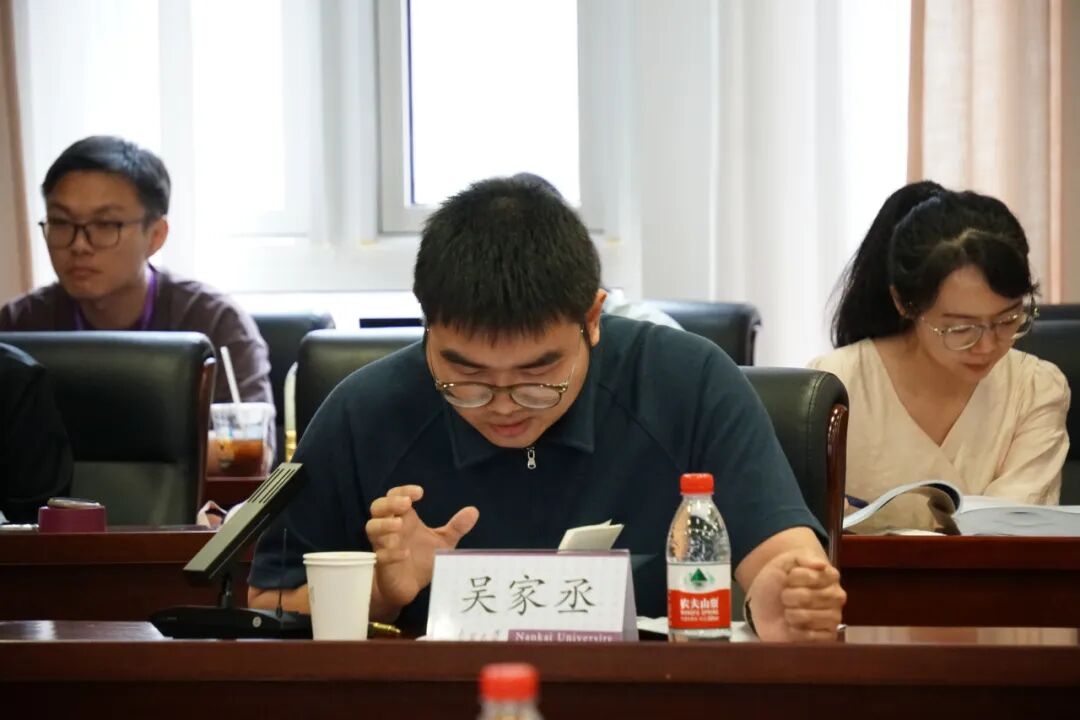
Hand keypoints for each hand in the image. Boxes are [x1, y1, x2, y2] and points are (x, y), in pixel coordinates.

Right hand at [365, 485, 478, 611]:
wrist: (409, 586)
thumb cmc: (422, 559)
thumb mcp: (443, 542)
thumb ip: (456, 527)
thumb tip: (474, 511)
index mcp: (404, 518)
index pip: (396, 496)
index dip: (403, 491)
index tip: (420, 493)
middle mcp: (391, 529)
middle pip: (378, 507)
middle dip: (390, 503)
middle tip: (406, 504)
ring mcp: (383, 545)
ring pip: (372, 528)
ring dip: (384, 525)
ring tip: (399, 526)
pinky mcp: (382, 565)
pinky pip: (380, 555)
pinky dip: (390, 552)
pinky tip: (405, 553)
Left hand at [746, 551, 844, 641]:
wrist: (762, 605)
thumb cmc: (777, 583)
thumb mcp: (785, 562)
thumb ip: (804, 559)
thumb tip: (822, 565)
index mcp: (830, 576)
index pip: (810, 576)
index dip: (792, 578)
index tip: (787, 578)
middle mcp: (837, 597)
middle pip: (807, 596)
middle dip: (788, 596)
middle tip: (785, 597)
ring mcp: (833, 618)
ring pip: (806, 616)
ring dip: (789, 614)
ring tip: (788, 611)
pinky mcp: (827, 638)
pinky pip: (810, 636)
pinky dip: (794, 631)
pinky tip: (793, 627)